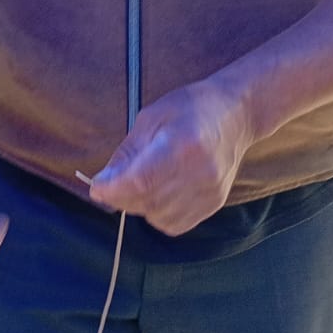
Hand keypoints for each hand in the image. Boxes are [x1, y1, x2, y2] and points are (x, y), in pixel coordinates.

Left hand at [88, 79, 256, 235]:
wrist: (236, 115)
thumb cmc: (190, 108)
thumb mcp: (151, 117)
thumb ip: (127, 152)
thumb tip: (103, 182)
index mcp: (183, 144)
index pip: (141, 180)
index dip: (113, 189)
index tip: (97, 187)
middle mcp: (201, 172)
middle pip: (148, 201)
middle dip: (120, 196)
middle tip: (111, 183)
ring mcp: (211, 191)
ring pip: (158, 216)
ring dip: (139, 205)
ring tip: (140, 182)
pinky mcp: (215, 204)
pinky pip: (175, 224)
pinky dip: (157, 214)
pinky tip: (157, 194)